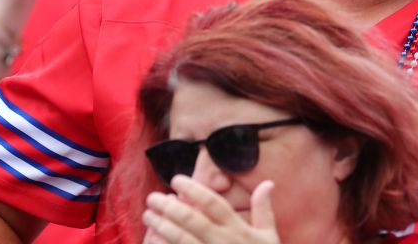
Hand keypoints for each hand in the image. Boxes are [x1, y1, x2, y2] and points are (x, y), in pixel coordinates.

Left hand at [143, 176, 279, 243]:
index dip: (194, 190)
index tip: (176, 179)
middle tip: (152, 197)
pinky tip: (152, 240)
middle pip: (192, 220)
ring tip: (148, 215)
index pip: (214, 204)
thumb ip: (264, 209)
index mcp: (238, 229)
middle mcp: (223, 241)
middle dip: (169, 207)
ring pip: (182, 239)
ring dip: (162, 226)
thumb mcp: (269, 236)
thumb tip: (268, 182)